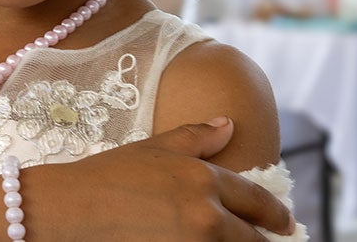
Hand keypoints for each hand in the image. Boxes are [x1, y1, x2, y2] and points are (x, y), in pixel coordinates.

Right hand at [22, 119, 295, 239]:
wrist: (69, 210)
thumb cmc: (107, 176)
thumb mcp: (154, 148)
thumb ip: (197, 138)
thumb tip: (230, 126)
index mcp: (205, 182)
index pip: (258, 203)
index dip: (276, 216)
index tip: (287, 225)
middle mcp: (206, 218)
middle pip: (253, 240)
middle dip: (260, 241)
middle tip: (264, 241)